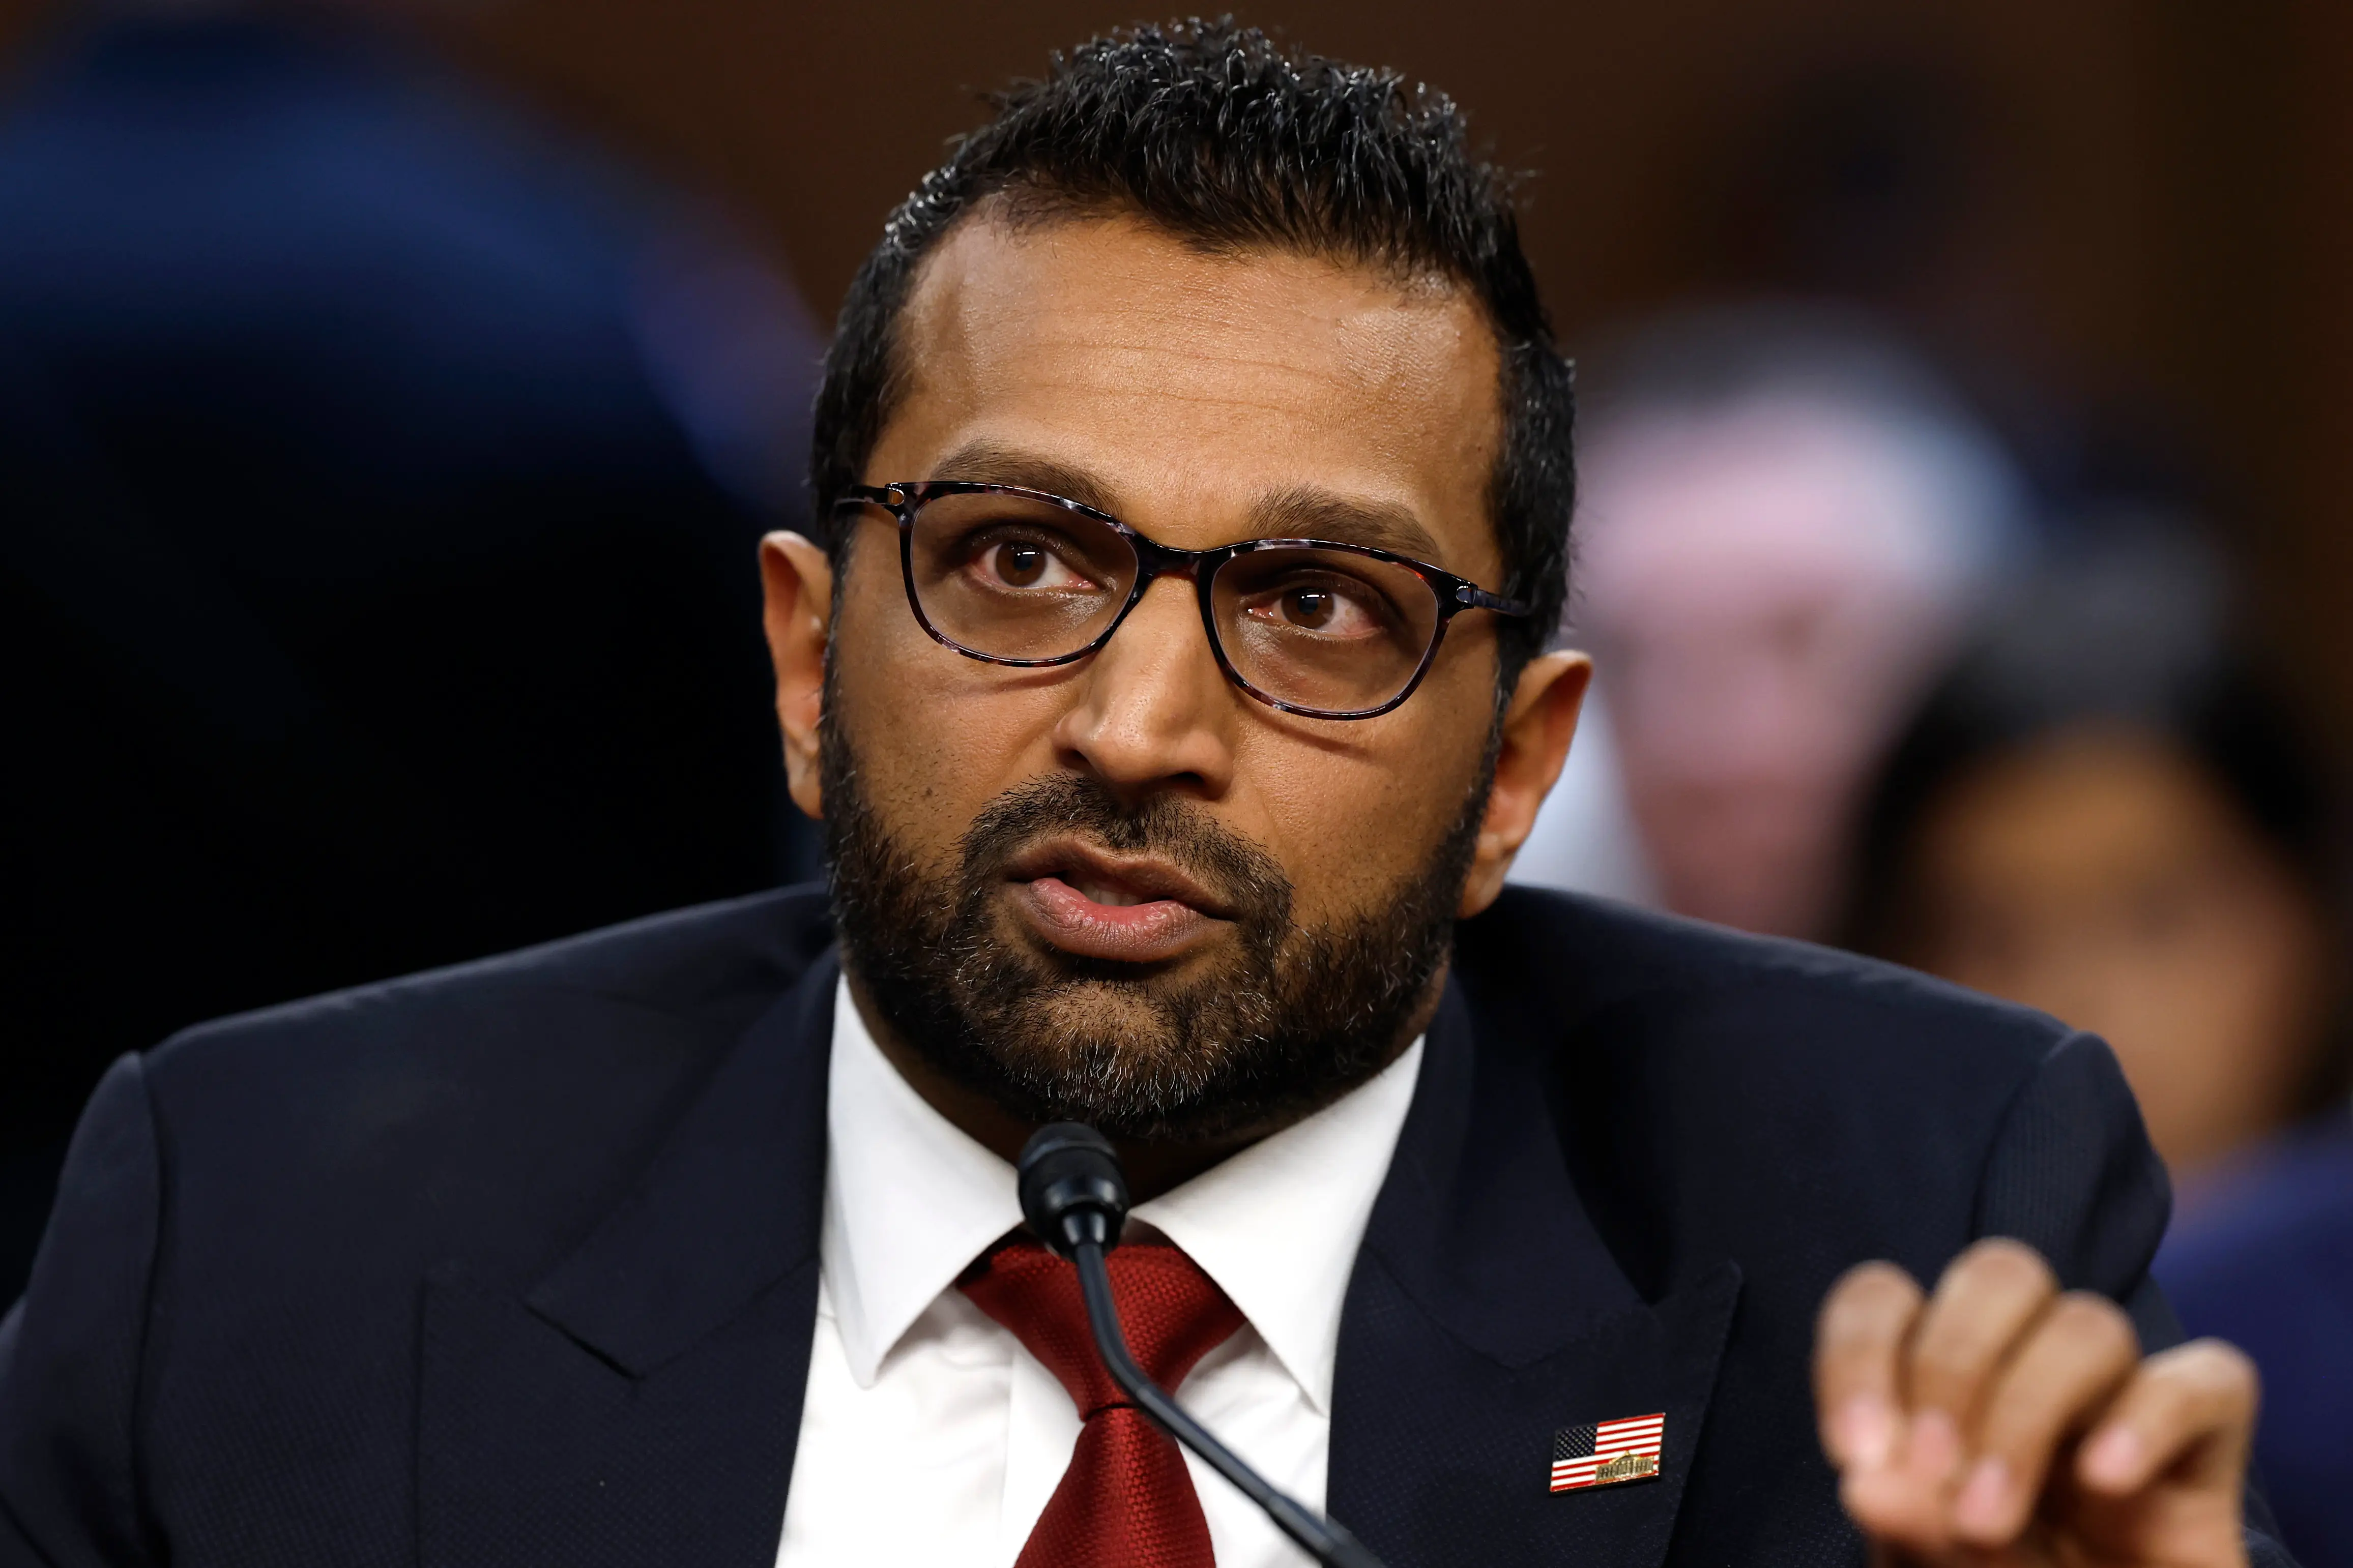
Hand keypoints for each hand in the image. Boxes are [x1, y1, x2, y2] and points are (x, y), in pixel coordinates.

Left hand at [1814, 1238, 2257, 1565]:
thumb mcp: (1935, 1567)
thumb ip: (1907, 1525)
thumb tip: (1868, 1484)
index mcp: (1946, 1380)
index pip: (1886, 1296)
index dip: (1858, 1352)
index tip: (1851, 1454)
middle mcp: (2033, 1368)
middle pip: (2000, 1273)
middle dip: (1951, 1364)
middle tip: (1931, 1474)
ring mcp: (2123, 1399)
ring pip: (2090, 1324)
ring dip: (2027, 1410)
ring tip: (1986, 1520)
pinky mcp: (2210, 1447)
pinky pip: (2208, 1379)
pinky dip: (2148, 1418)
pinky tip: (2105, 1482)